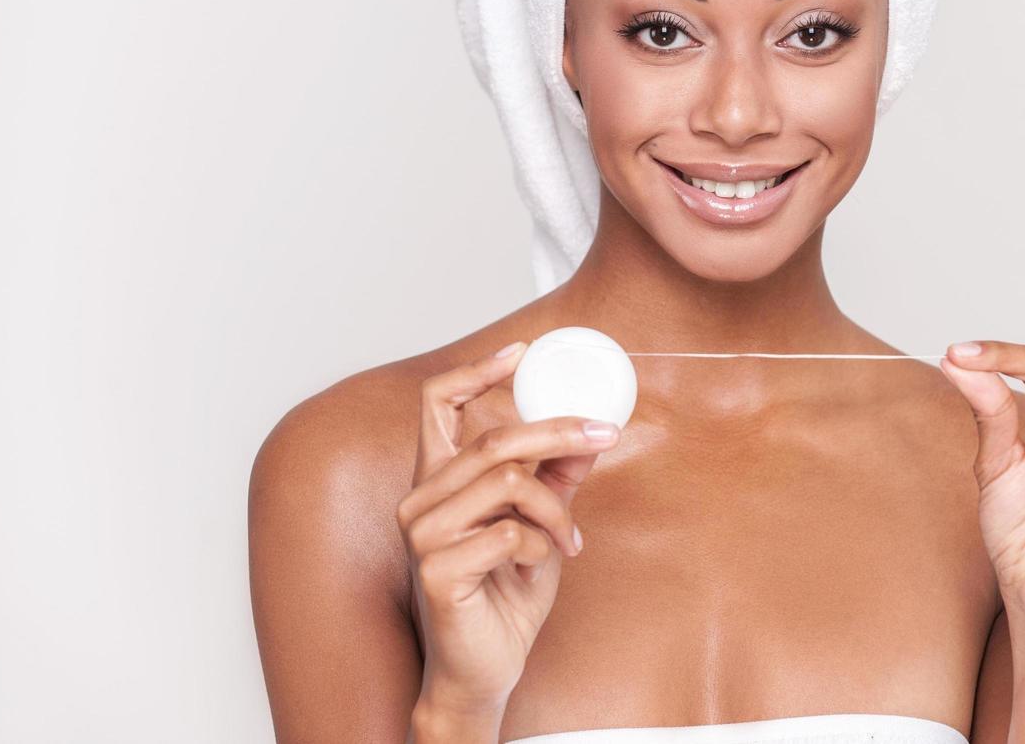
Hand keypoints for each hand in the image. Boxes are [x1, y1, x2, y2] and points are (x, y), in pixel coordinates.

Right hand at [396, 342, 622, 716]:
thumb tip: (590, 433)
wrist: (485, 671)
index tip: (521, 352)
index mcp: (437, 480)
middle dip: (559, 431)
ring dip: (555, 509)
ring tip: (568, 538)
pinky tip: (540, 566)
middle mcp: (420, 499)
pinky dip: (541, 545)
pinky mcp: (436, 569)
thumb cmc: (504, 596)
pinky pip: (509, 533)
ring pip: (509, 482)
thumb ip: (556, 479)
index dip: (476, 370)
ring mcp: (422, 534)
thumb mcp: (540, 525)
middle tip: (604, 433)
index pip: (436, 403)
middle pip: (493, 439)